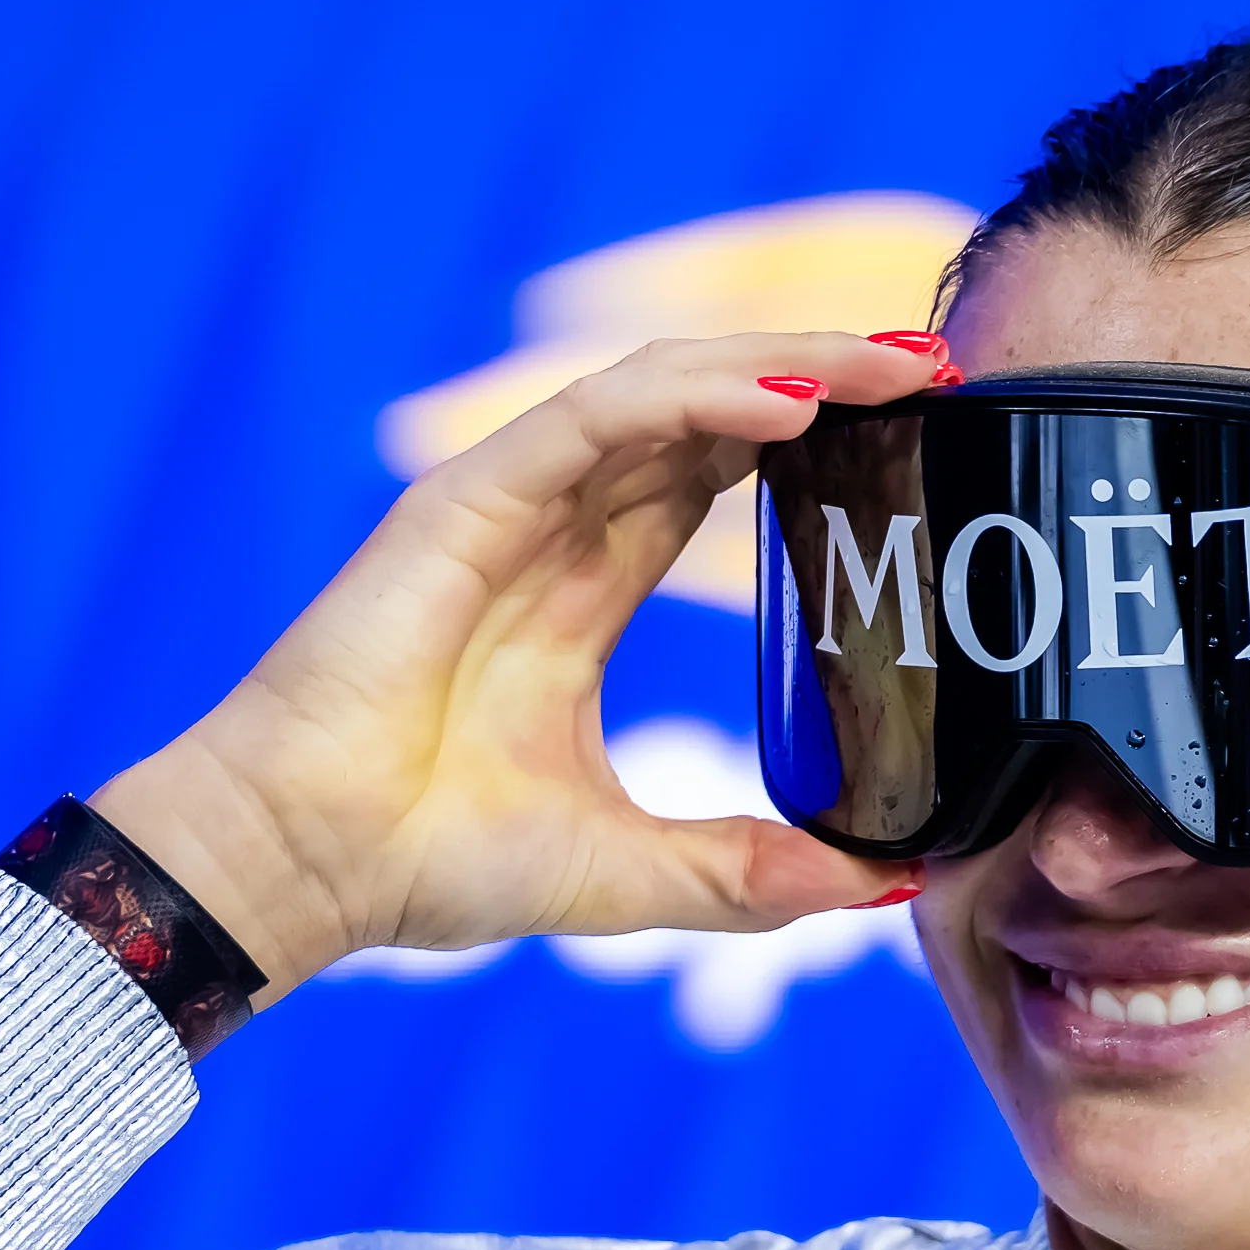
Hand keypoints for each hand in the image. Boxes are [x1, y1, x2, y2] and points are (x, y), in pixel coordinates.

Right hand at [90, 329, 946, 993]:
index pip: (717, 478)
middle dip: (829, 376)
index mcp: (582, 592)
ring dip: (788, 363)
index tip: (920, 436)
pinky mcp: (470, 496)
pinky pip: (602, 415)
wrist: (307, 866)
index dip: (816, 442)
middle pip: (711, 413)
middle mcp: (552, 528)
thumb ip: (754, 872)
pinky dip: (699, 398)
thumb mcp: (635, 871)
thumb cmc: (431, 863)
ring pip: (668, 391)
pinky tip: (792, 401)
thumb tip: (891, 886)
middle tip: (942, 367)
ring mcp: (511, 502)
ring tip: (898, 365)